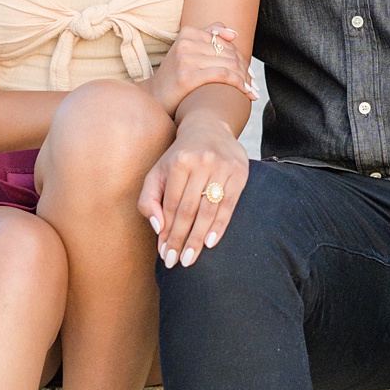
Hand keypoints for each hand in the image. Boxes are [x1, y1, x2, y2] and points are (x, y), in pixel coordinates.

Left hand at [137, 120, 248, 268]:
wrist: (208, 128)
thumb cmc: (178, 157)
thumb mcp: (157, 172)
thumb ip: (149, 198)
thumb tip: (157, 227)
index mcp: (177, 163)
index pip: (171, 205)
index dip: (167, 232)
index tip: (163, 254)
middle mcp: (200, 163)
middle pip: (189, 210)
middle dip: (181, 239)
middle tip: (176, 262)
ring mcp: (222, 167)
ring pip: (209, 209)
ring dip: (199, 238)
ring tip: (190, 257)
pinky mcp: (239, 172)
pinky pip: (229, 205)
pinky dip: (220, 226)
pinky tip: (211, 243)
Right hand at [149, 23, 255, 115]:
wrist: (156, 97)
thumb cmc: (176, 75)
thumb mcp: (188, 51)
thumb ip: (208, 35)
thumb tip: (234, 34)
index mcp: (187, 33)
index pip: (225, 43)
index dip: (240, 57)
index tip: (248, 73)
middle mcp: (185, 43)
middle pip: (228, 54)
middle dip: (244, 70)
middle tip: (253, 84)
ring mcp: (185, 59)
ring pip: (229, 64)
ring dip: (244, 79)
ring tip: (251, 91)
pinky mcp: (187, 76)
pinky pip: (223, 75)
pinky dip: (238, 84)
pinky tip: (245, 93)